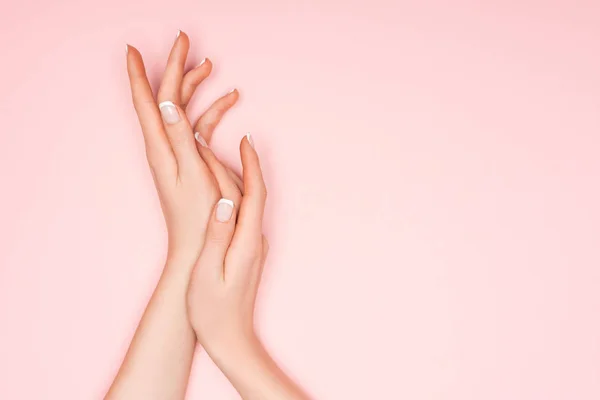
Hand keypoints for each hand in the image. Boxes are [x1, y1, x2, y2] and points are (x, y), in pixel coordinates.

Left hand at [126, 31, 238, 264]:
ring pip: (182, 108)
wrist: (197, 246)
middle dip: (174, 67)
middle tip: (184, 40)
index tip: (132, 47)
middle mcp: (165, 145)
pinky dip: (211, 110)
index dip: (138, 73)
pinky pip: (197, 125)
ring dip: (194, 85)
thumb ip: (179, 136)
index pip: (147, 101)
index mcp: (161, 146)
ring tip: (210, 65)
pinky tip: (229, 103)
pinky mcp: (190, 159)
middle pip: (166, 97)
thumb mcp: (191, 173)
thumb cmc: (197, 215)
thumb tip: (167, 102)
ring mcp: (177, 151)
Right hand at [186, 134, 267, 352]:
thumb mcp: (208, 274)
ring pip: (247, 203)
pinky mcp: (248, 252)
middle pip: (250, 194)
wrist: (232, 341)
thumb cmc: (213, 313)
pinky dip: (231, 197)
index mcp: (247, 242)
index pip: (254, 194)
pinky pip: (243, 215)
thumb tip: (223, 202)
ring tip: (212, 159)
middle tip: (215, 143)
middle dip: (238, 165)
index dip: (252, 164)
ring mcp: (254, 246)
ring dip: (234, 179)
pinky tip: (216, 191)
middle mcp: (256, 240)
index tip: (246, 138)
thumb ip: (217, 236)